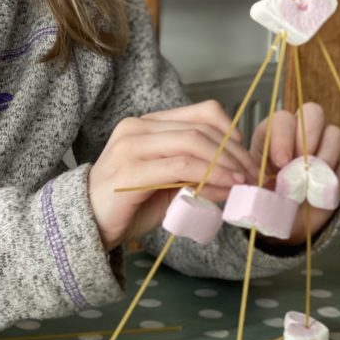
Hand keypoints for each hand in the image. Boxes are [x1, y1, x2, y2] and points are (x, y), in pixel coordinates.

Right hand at [88, 100, 256, 250]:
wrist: (86, 225)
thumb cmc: (127, 207)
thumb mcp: (170, 187)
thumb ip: (199, 178)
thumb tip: (237, 179)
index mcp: (148, 124)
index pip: (201, 113)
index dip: (231, 133)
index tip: (247, 158)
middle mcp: (137, 127)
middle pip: (200, 129)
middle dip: (234, 153)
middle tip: (253, 176)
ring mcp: (131, 146)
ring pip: (192, 143)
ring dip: (225, 164)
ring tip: (243, 183)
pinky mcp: (129, 170)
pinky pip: (179, 167)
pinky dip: (208, 176)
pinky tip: (224, 189)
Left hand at [250, 102, 339, 244]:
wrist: (281, 227)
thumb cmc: (263, 202)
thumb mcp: (251, 190)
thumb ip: (255, 180)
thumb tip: (265, 179)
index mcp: (273, 135)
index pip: (283, 118)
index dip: (283, 136)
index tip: (281, 161)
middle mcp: (300, 136)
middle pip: (313, 112)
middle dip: (309, 137)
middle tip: (301, 164)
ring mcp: (323, 150)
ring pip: (334, 134)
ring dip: (324, 159)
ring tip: (309, 184)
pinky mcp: (339, 171)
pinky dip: (339, 181)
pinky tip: (322, 195)